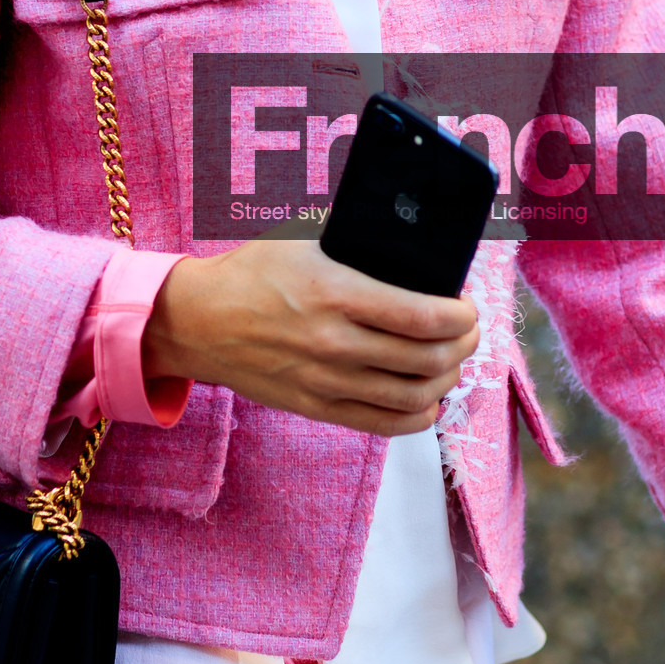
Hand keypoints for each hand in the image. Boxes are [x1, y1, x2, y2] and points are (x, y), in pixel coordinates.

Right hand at [144, 241, 478, 436]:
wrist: (197, 321)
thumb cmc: (254, 273)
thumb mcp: (304, 239)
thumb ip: (357, 240)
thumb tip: (413, 239)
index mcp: (336, 293)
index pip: (424, 316)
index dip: (462, 315)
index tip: (467, 306)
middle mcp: (335, 343)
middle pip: (429, 359)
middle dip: (463, 344)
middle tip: (466, 330)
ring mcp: (326, 381)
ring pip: (414, 397)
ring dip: (446, 379)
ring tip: (449, 361)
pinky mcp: (316, 407)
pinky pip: (384, 425)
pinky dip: (418, 415)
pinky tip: (425, 398)